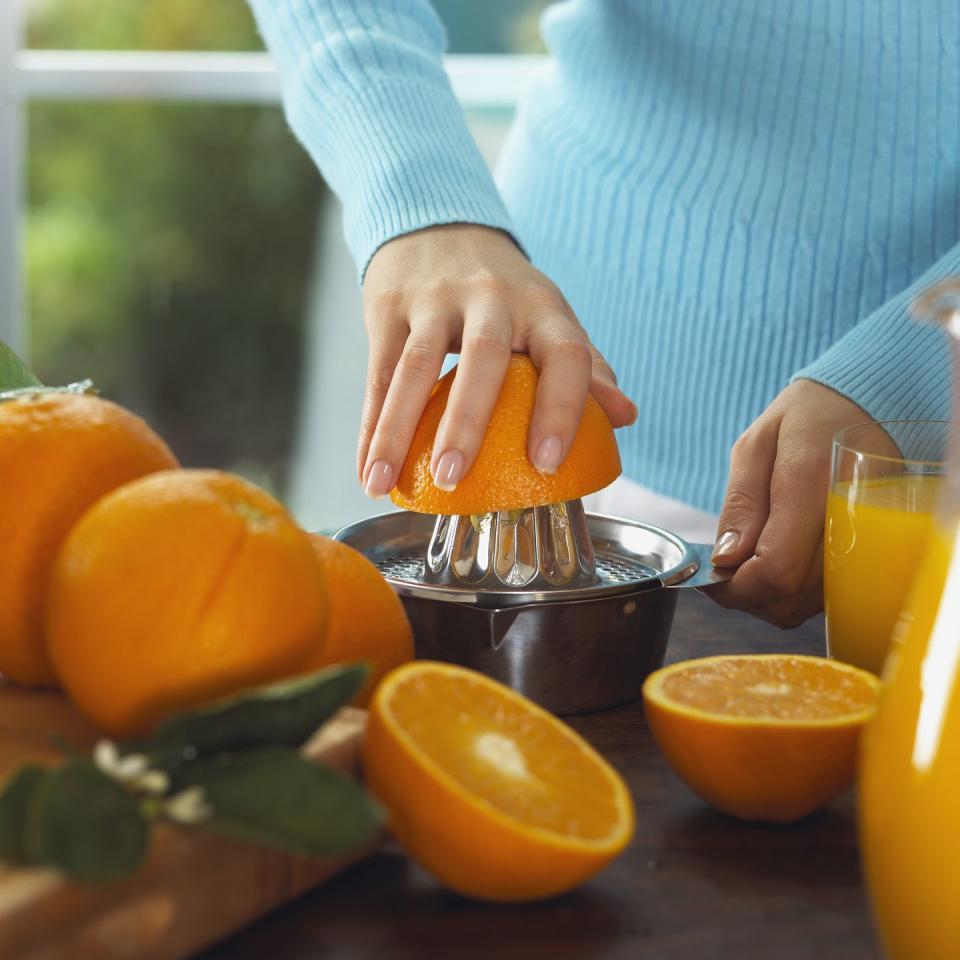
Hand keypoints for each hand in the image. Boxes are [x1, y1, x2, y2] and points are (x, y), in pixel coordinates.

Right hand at [357, 224, 636, 496]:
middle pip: (483, 357)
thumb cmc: (504, 295)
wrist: (437, 226)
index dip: (563, 408)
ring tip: (385, 483)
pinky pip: (377, 371)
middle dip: (467, 421)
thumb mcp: (548, 318)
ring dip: (398, 429)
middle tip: (454, 479)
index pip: (566, 354)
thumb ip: (585, 367)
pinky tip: (367, 468)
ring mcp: (435, 299)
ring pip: (415, 365)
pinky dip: (370, 424)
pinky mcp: (389, 306)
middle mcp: (492, 297)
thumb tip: (625, 417)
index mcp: (542, 307)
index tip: (549, 464)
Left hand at [705, 379, 886, 627]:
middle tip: (723, 566)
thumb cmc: (804, 420)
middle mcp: (846, 523)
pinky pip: (822, 597)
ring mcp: (863, 545)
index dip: (735, 586)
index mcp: (812, 484)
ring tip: (748, 560)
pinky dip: (791, 593)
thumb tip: (725, 558)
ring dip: (765, 597)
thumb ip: (742, 503)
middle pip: (788, 598)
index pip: (775, 569)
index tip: (709, 574)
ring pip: (803, 607)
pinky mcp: (867, 557)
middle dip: (744, 594)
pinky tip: (776, 561)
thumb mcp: (757, 446)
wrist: (867, 408)